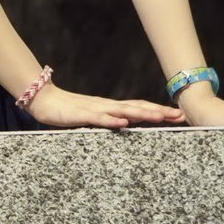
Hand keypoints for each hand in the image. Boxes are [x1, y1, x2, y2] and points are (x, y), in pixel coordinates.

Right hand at [26, 84, 184, 128]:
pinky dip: (112, 120)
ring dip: (143, 113)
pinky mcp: (81, 115)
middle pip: (137, 107)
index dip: (159, 110)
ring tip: (160, 117)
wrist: (43, 100)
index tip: (178, 115)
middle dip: (160, 112)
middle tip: (179, 116)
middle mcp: (107, 106)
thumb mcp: (93, 117)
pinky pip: (99, 118)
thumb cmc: (67, 111)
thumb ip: (110, 119)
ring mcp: (95, 109)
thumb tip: (130, 124)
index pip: (140, 107)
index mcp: (111, 107)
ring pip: (123, 111)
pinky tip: (124, 123)